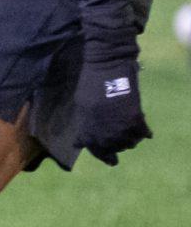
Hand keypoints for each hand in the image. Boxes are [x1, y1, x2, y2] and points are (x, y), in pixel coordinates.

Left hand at [73, 35, 151, 164]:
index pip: (94, 149)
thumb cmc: (90, 82)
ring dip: (129, 140)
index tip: (110, 161)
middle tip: (121, 145)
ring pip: (128, 143)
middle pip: (113, 148)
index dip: (103, 155)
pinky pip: (141, 133)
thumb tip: (82, 142)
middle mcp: (102, 131)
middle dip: (116, 148)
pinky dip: (143, 132)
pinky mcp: (134, 118)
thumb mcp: (82, 106)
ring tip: (130, 133)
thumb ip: (84, 124)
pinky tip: (143, 130)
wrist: (106, 66)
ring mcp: (118, 126)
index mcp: (86, 127)